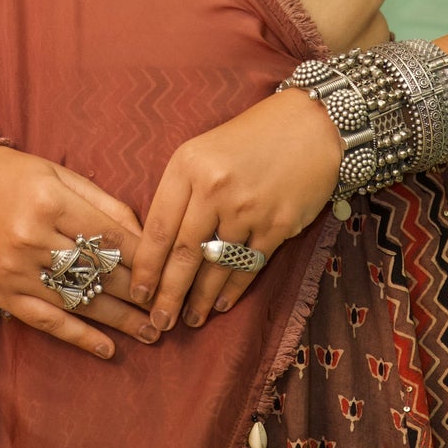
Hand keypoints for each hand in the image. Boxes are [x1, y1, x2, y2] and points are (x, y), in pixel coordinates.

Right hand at [0, 145, 157, 360]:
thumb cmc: (15, 176)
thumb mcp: (60, 174)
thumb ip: (102, 202)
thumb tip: (143, 234)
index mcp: (49, 202)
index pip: (108, 235)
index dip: (144, 256)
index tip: (171, 270)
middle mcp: (31, 238)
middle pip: (97, 271)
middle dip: (139, 291)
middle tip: (169, 307)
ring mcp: (15, 271)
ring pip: (78, 301)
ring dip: (119, 320)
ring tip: (152, 333)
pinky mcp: (2, 294)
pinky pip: (47, 322)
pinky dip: (79, 338)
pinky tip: (108, 349)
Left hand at [130, 89, 342, 331]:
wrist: (311, 125)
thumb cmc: (251, 138)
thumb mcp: (204, 151)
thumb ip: (182, 192)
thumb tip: (160, 247)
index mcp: (189, 165)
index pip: (159, 228)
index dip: (146, 268)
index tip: (137, 294)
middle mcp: (215, 187)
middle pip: (184, 255)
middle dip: (168, 295)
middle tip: (158, 322)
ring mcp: (248, 208)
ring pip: (216, 266)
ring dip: (200, 300)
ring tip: (189, 320)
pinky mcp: (278, 224)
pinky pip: (248, 266)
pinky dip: (233, 290)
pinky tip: (221, 305)